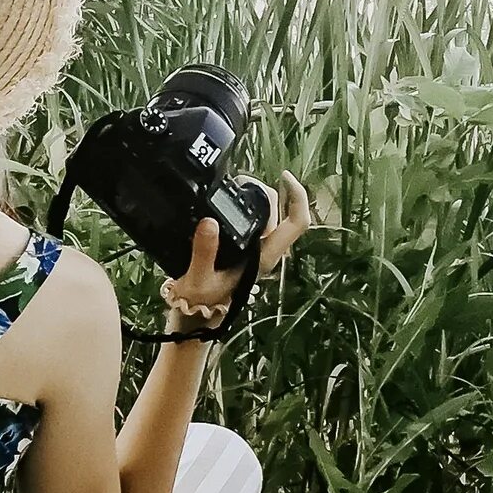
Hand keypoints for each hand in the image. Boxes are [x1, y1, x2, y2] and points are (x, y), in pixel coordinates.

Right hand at [162, 173, 312, 323]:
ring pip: (269, 215)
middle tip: (239, 180)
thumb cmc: (200, 301)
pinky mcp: (245, 248)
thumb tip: (209, 222)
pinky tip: (231, 199)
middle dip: (265, 190)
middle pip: (281, 212)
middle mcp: (265, 251)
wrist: (195, 316)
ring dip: (256, 197)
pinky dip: (248, 206)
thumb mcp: (197, 279)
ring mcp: (256, 250)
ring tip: (233, 186)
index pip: (296, 224)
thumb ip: (204, 252)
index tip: (284, 176)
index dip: (297, 197)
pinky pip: (255, 221)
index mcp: (263, 258)